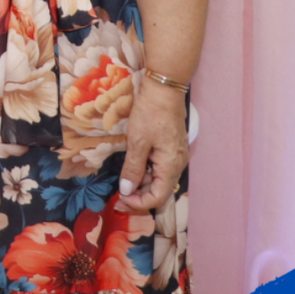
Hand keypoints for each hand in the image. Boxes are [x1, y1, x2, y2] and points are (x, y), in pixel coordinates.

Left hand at [118, 79, 188, 210]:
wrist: (164, 90)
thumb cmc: (151, 114)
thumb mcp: (137, 141)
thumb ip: (133, 168)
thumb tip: (127, 190)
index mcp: (171, 166)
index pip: (158, 197)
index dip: (139, 203)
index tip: (120, 200)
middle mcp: (177, 165)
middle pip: (160, 191)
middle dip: (139, 197)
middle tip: (117, 197)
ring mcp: (175, 157)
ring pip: (158, 180)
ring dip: (141, 185)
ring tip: (122, 182)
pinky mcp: (170, 149)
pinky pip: (159, 168)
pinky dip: (145, 172)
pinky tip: (131, 168)